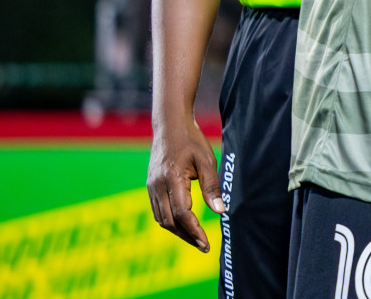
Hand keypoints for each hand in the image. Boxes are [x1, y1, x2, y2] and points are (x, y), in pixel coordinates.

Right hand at [146, 116, 224, 251]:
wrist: (169, 125)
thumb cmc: (191, 140)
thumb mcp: (207, 160)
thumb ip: (212, 186)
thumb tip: (220, 211)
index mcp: (171, 179)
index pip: (182, 213)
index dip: (194, 230)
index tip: (207, 242)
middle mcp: (157, 186)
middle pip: (169, 222)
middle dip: (187, 236)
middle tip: (203, 246)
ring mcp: (151, 187)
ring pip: (162, 219)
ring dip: (178, 231)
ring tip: (196, 239)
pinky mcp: (150, 187)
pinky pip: (158, 211)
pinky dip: (171, 221)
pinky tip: (184, 224)